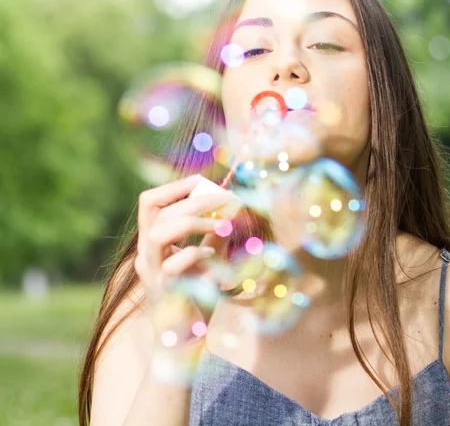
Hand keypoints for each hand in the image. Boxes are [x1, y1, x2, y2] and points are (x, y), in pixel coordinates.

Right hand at [134, 175, 235, 302]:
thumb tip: (232, 207)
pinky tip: (213, 257)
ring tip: (221, 225)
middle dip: (195, 200)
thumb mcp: (209, 258)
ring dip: (194, 221)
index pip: (150, 202)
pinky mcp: (164, 291)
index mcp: (152, 242)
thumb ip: (215, 235)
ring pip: (159, 232)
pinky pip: (174, 264)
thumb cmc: (196, 296)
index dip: (175, 186)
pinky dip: (196, 253)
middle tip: (226, 199)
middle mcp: (146, 254)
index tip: (203, 181)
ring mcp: (152, 273)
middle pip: (157, 211)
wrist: (186, 340)